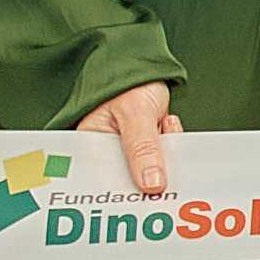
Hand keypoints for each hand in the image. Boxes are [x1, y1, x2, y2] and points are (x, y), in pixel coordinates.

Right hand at [70, 79, 176, 194]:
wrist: (144, 64)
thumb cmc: (128, 83)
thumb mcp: (135, 113)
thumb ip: (142, 148)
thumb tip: (151, 185)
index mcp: (89, 147)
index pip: (102, 182)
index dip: (123, 193)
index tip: (144, 195)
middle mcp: (106, 154)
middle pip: (128, 183)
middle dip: (149, 178)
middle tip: (164, 176)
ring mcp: (127, 153)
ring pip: (149, 174)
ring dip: (163, 158)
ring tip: (163, 129)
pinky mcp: (146, 150)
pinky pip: (162, 161)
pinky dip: (170, 147)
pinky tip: (167, 124)